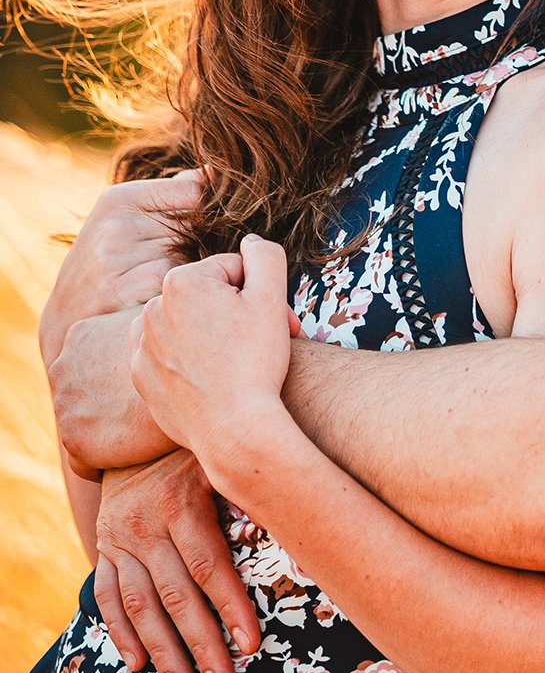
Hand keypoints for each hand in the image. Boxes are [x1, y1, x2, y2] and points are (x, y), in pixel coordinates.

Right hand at [39, 171, 199, 370]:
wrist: (67, 315)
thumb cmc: (111, 261)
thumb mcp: (128, 218)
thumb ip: (170, 194)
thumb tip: (212, 173)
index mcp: (120, 198)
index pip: (194, 191)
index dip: (206, 213)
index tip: (198, 230)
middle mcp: (116, 223)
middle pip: (194, 226)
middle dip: (199, 244)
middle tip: (184, 262)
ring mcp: (113, 256)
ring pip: (187, 256)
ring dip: (189, 270)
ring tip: (170, 281)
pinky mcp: (116, 290)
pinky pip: (171, 282)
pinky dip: (173, 291)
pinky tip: (161, 297)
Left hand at [50, 311, 171, 477]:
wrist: (196, 385)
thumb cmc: (186, 350)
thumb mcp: (159, 319)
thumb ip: (147, 317)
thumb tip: (163, 298)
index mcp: (79, 335)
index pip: (91, 366)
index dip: (118, 382)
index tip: (143, 391)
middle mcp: (61, 367)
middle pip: (84, 397)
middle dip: (109, 408)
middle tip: (146, 414)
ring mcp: (63, 404)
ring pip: (84, 430)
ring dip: (109, 437)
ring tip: (145, 436)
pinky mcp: (73, 440)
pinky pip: (87, 464)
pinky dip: (108, 465)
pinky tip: (139, 456)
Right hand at [94, 451, 259, 672]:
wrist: (138, 434)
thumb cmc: (200, 453)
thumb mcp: (223, 463)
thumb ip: (253, 493)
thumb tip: (304, 524)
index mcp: (181, 502)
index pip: (208, 565)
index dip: (230, 606)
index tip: (251, 644)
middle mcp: (145, 523)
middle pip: (176, 596)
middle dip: (201, 646)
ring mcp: (119, 539)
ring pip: (140, 606)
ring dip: (163, 654)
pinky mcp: (103, 549)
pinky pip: (107, 597)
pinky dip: (121, 633)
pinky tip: (138, 666)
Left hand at [131, 236, 295, 478]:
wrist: (233, 431)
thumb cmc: (256, 362)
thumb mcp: (272, 297)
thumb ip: (264, 255)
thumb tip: (251, 241)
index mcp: (180, 281)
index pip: (232, 271)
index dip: (261, 293)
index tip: (277, 321)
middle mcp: (151, 308)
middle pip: (207, 298)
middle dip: (236, 314)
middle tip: (263, 343)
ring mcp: (140, 345)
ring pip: (187, 324)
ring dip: (211, 334)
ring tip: (236, 361)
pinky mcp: (139, 376)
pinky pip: (168, 354)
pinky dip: (188, 360)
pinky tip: (212, 377)